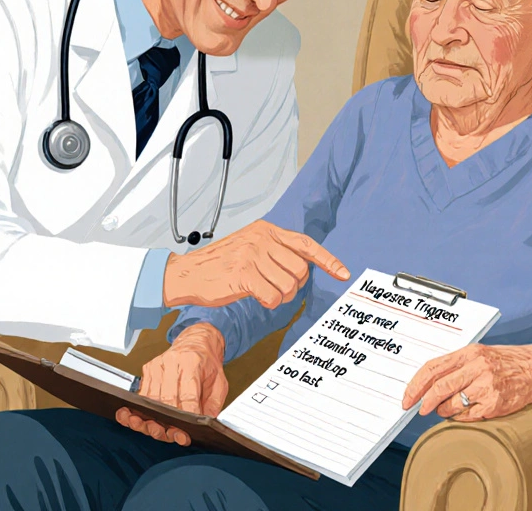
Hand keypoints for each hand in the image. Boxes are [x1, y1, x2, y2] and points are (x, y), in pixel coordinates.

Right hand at [114, 323, 227, 445]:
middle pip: (166, 399)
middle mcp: (172, 363)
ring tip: (157, 430)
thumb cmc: (207, 363)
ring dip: (152, 418)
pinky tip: (142, 419)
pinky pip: (143, 394)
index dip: (186, 416)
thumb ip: (213, 405)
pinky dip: (142, 409)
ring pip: (150, 399)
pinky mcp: (148, 369)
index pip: (187, 395)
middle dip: (168, 421)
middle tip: (173, 435)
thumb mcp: (219, 382)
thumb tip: (206, 425)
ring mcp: (157, 366)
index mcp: (192, 363)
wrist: (197, 342)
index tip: (187, 431)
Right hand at [161, 220, 350, 308]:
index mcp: (266, 229)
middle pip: (300, 270)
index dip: (328, 260)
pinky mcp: (244, 275)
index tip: (343, 273)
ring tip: (262, 291)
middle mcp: (261, 239)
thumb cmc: (220, 264)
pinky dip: (268, 303)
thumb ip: (276, 251)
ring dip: (280, 296)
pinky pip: (273, 297)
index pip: (306, 244)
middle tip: (275, 287)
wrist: (187, 273)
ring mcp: (252, 255)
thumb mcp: (249, 245)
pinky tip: (255, 297)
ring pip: (288, 287)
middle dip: (293, 286)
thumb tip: (304, 266)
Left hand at [401, 343, 531, 421]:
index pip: (433, 368)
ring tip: (450, 408)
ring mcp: (486, 386)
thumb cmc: (506, 361)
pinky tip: (468, 410)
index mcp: (469, 352)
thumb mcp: (479, 354)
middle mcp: (477, 367)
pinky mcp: (495, 404)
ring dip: (444, 410)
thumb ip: (456, 366)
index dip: (415, 385)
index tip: (407, 398)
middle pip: (439, 388)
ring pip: (451, 405)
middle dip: (424, 402)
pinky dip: (462, 416)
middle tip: (420, 410)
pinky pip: (467, 416)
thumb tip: (428, 385)